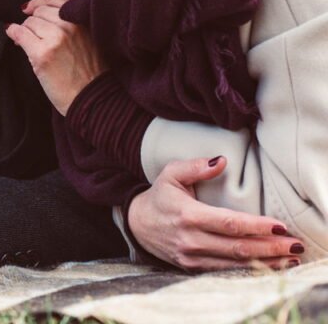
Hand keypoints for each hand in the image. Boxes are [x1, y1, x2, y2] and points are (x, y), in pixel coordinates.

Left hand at [5, 0, 105, 114]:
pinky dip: (13, 33)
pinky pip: (19, 34)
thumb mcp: (86, 39)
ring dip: (26, 31)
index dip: (40, 4)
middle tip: (33, 34)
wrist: (92, 98)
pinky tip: (13, 38)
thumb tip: (35, 7)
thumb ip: (68, 23)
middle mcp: (70, 25)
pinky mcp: (42, 54)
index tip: (30, 9)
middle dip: (34, 21)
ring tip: (29, 43)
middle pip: (39, 12)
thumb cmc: (90, 72)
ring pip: (29, 23)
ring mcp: (55, 39)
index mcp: (82, 19)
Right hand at [128, 156, 303, 270]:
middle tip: (295, 245)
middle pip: (238, 247)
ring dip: (265, 262)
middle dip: (270, 248)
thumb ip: (195, 166)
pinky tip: (268, 266)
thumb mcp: (170, 174)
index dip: (257, 226)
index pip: (229, 223)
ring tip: (289, 258)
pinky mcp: (192, 267)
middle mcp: (190, 239)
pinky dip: (249, 270)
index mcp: (187, 215)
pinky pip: (225, 270)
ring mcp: (191, 256)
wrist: (136, 224)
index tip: (280, 226)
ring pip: (235, 263)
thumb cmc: (159, 196)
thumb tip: (221, 161)